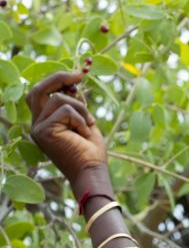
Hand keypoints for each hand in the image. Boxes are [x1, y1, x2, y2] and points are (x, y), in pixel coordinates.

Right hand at [26, 71, 108, 194]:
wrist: (91, 172)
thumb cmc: (91, 152)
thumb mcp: (83, 121)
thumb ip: (74, 104)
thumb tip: (72, 82)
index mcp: (45, 123)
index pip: (41, 93)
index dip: (56, 81)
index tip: (78, 76)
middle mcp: (37, 125)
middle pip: (39, 89)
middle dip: (59, 78)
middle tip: (80, 75)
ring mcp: (38, 128)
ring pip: (58, 99)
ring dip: (80, 109)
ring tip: (88, 126)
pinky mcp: (43, 131)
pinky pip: (65, 111)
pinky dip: (81, 119)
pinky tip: (84, 135)